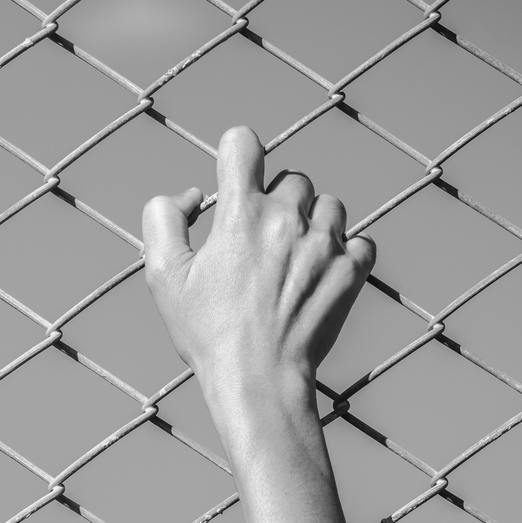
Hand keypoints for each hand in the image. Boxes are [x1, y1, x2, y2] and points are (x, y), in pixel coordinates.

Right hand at [141, 126, 374, 440]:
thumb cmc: (207, 332)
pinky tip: (321, 277)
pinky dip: (345, 253)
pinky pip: (359, 241)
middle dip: (275, 203)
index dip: (236, 155)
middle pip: (291, 179)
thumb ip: (162, 219)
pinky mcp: (353, 269)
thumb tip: (191, 195)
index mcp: (239, 213)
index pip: (243, 142)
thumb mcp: (162, 276)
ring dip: (312, 224)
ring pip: (328, 205)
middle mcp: (286, 219)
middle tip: (259, 245)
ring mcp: (325, 243)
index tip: (235, 180)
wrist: (259, 380)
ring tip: (293, 261)